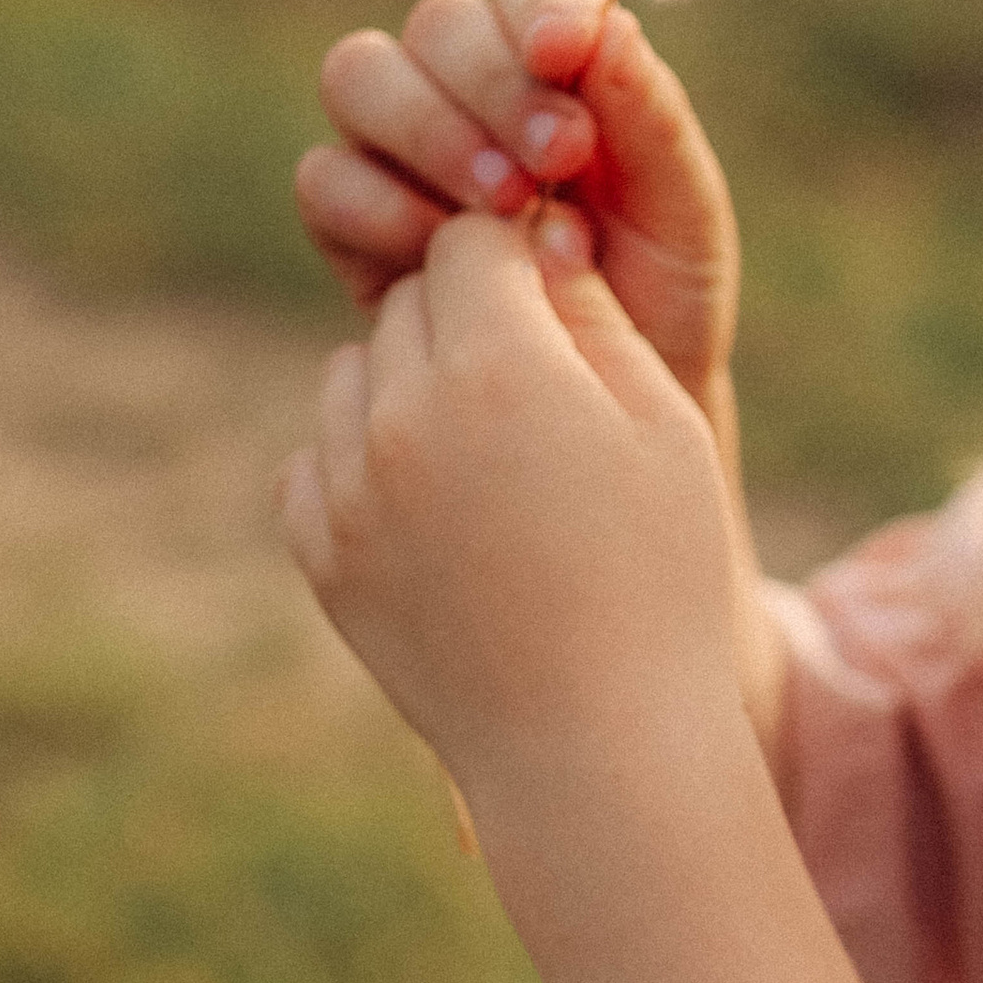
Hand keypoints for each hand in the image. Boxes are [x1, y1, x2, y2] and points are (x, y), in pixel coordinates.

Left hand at [278, 207, 745, 800]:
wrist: (596, 746)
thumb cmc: (658, 582)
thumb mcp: (665, 430)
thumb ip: (591, 316)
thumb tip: (534, 237)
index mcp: (500, 366)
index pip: (471, 243)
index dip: (519, 267)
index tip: (554, 313)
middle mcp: (404, 414)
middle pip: (408, 301)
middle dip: (464, 324)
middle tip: (531, 396)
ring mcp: (350, 488)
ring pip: (352, 374)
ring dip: (405, 390)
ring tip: (483, 461)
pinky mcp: (323, 555)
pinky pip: (316, 462)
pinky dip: (363, 469)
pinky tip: (434, 514)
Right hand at [295, 0, 741, 416]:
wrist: (601, 414)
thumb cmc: (656, 303)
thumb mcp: (681, 216)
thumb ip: (651, 120)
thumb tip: (608, 27)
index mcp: (559, 64)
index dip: (538, 4)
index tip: (564, 52)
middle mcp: (467, 85)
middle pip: (440, 24)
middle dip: (493, 84)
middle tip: (555, 160)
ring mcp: (398, 145)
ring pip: (360, 77)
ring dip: (429, 133)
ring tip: (502, 210)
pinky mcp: (349, 217)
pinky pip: (326, 177)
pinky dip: (380, 208)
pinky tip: (438, 261)